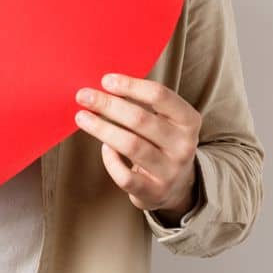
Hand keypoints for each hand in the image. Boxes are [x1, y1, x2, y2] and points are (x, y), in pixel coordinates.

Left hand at [75, 73, 200, 219]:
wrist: (178, 186)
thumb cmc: (164, 144)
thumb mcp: (167, 121)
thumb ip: (146, 104)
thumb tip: (106, 85)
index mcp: (189, 121)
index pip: (160, 96)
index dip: (131, 86)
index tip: (106, 81)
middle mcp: (183, 145)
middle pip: (141, 119)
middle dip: (109, 105)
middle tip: (84, 96)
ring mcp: (170, 170)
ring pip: (131, 145)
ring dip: (102, 128)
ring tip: (82, 117)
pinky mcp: (153, 192)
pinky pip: (124, 175)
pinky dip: (110, 160)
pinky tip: (104, 148)